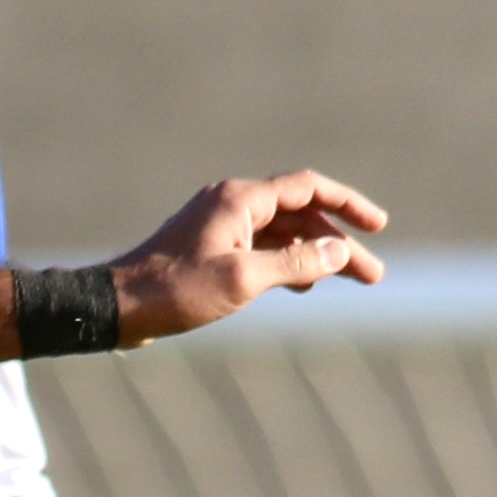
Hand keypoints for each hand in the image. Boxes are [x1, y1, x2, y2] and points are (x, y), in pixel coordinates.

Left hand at [106, 173, 391, 342]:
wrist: (118, 307)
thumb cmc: (175, 292)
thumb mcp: (243, 280)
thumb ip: (295, 262)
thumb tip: (340, 252)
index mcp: (239, 200)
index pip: (308, 189)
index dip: (348, 205)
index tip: (378, 226)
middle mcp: (231, 203)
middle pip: (300, 214)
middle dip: (338, 242)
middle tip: (372, 275)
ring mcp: (219, 225)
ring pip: (282, 232)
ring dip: (315, 254)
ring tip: (348, 280)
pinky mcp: (210, 248)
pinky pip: (261, 246)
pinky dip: (287, 260)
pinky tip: (303, 283)